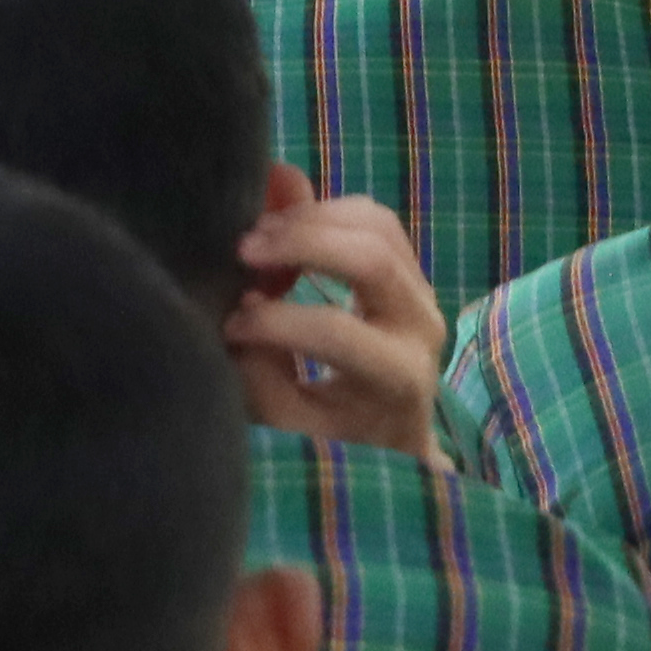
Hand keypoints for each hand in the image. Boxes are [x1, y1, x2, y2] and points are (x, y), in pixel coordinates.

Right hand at [231, 168, 448, 461]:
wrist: (393, 437)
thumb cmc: (336, 438)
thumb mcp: (292, 428)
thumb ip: (262, 374)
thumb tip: (243, 301)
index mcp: (398, 377)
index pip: (334, 330)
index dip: (272, 321)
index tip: (228, 328)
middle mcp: (422, 327)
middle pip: (370, 257)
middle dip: (299, 243)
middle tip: (242, 251)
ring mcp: (422, 292)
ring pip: (374, 223)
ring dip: (310, 218)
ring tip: (259, 236)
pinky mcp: (411, 270)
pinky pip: (374, 218)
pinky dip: (324, 213)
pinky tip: (285, 231)